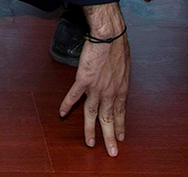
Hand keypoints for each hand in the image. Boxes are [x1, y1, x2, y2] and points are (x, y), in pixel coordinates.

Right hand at [60, 2, 129, 155]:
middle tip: (111, 152)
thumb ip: (119, 78)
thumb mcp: (125, 66)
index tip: (120, 138)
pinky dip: (67, 105)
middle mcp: (110, 93)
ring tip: (89, 143)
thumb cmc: (118, 45)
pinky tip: (62, 113)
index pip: (120, 113)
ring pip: (92, 114)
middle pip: (108, 120)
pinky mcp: (83, 80)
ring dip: (90, 130)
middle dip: (110, 138)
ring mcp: (96, 88)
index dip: (120, 126)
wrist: (109, 35)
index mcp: (121, 89)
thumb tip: (116, 80)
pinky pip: (74, 96)